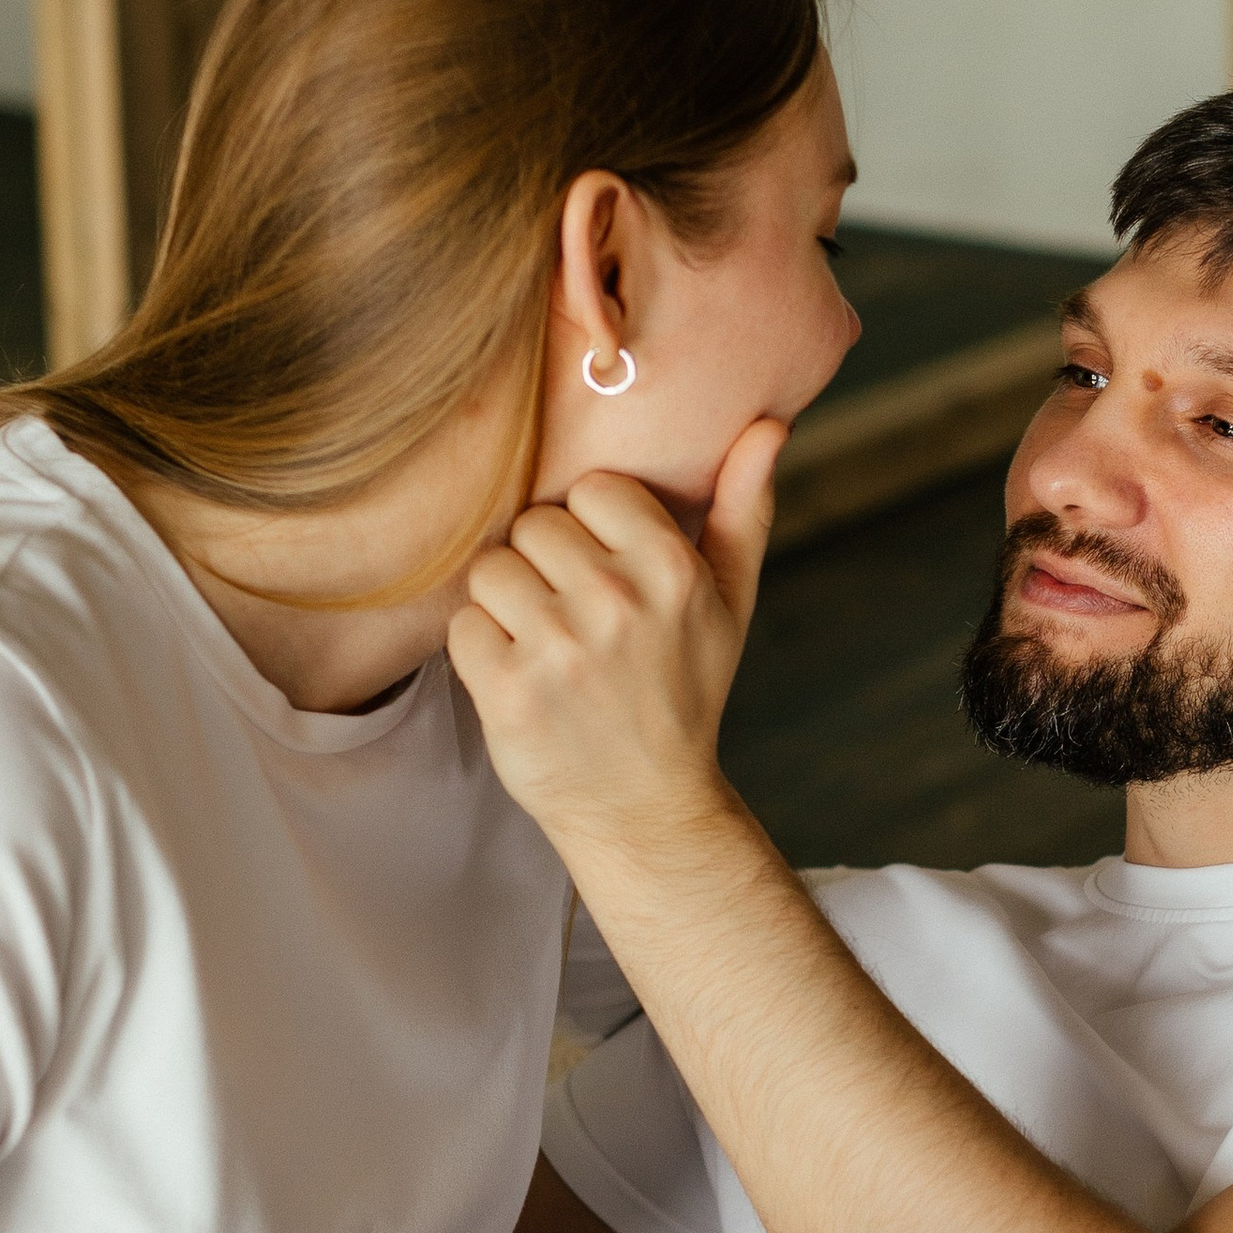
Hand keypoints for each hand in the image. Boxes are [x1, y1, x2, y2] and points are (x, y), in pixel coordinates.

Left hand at [446, 416, 782, 871]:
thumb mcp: (731, 602)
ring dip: (507, 606)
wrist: (644, 807)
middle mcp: (616, 603)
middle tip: (576, 618)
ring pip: (491, 570)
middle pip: (535, 524)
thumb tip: (768, 425)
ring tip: (546, 645)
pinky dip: (481, 651)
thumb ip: (745, 508)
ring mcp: (559, 649)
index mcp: (671, 569)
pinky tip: (522, 678)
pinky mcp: (507, 692)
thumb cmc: (684, 691)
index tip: (609, 572)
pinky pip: (463, 626)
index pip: (592, 489)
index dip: (593, 529)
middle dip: (547, 567)